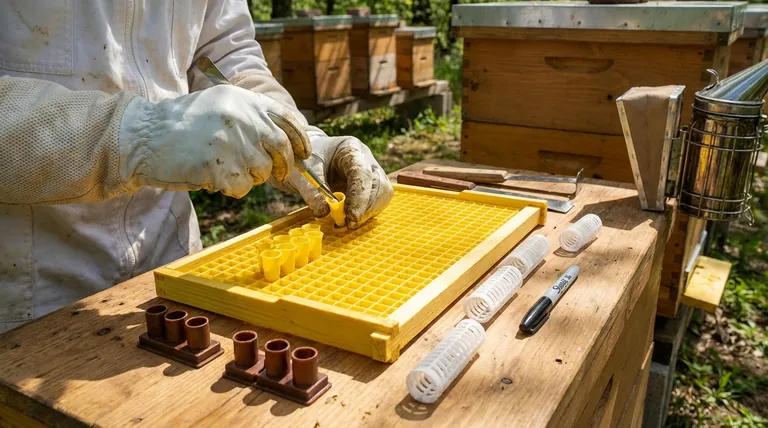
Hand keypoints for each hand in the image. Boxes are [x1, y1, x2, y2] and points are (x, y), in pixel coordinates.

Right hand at [118, 85, 310, 197]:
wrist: (143, 137)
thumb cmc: (180, 124)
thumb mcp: (219, 103)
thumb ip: (252, 115)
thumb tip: (286, 140)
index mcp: (244, 100)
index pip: (288, 120)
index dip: (301, 139)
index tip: (304, 153)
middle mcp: (243, 119)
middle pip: (282, 149)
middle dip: (284, 165)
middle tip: (277, 173)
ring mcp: (233, 144)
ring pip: (263, 171)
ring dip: (251, 176)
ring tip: (226, 168)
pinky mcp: (221, 169)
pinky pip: (243, 188)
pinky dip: (232, 188)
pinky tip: (213, 178)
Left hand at [273, 134, 393, 228]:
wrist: (311, 158)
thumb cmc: (308, 161)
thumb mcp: (305, 174)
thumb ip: (312, 192)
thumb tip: (323, 213)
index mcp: (351, 149)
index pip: (362, 173)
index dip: (359, 196)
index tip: (351, 216)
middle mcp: (367, 159)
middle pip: (379, 185)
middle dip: (366, 208)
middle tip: (348, 224)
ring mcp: (373, 172)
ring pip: (383, 194)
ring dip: (368, 212)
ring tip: (348, 223)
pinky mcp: (373, 186)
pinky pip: (379, 201)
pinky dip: (367, 213)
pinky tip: (352, 218)